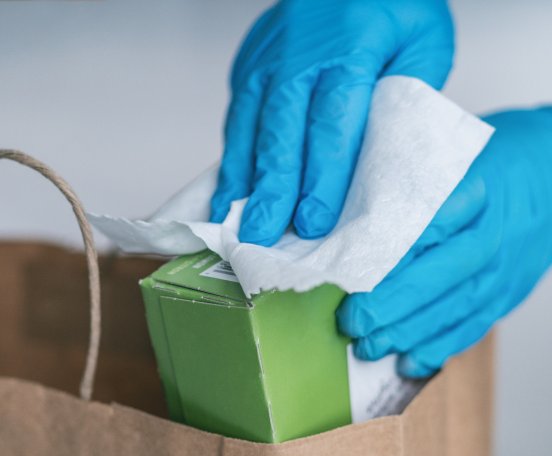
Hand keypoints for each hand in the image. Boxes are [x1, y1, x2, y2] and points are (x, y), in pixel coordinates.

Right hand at [211, 0, 454, 245]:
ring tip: (230, 223)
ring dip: (240, 179)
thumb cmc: (393, 9)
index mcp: (351, 48)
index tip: (312, 221)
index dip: (321, 176)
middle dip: (271, 190)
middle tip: (262, 236)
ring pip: (248, 127)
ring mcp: (265, 59)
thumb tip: (380, 166)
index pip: (332, 122)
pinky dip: (233, 157)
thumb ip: (404, 99)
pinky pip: (237, 118)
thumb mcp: (424, 43)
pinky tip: (228, 192)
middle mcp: (298, 56)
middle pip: (281, 132)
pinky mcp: (246, 65)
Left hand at [338, 108, 551, 376]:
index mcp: (473, 191)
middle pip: (439, 275)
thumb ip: (405, 184)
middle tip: (351, 321)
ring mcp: (503, 269)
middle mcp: (491, 235)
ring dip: (407, 334)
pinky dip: (440, 348)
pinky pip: (473, 326)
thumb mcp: (449, 156)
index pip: (425, 227)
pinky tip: (409, 363)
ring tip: (368, 347)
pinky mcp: (507, 293)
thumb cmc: (487, 162)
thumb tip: (342, 215)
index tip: (347, 271)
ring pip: (453, 309)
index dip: (384, 254)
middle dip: (390, 305)